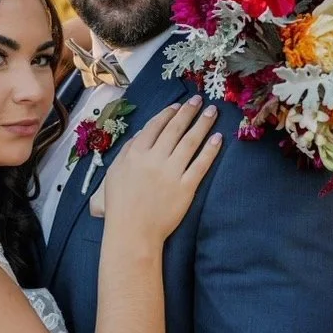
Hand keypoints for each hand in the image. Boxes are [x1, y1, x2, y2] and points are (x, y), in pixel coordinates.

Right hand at [106, 97, 220, 240]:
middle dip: (189, 112)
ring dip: (202, 124)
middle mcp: (154, 158)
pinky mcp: (186, 187)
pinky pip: (201, 164)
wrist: (132, 231)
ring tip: (212, 112)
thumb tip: (142, 134)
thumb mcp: (114, 172)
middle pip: (175, 129)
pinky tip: (218, 138)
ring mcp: (171, 172)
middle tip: (200, 100)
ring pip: (190, 142)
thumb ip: (127, 151)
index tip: (178, 105)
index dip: (168, 113)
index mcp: (136, 153)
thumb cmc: (119, 204)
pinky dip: (210, 150)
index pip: (155, 126)